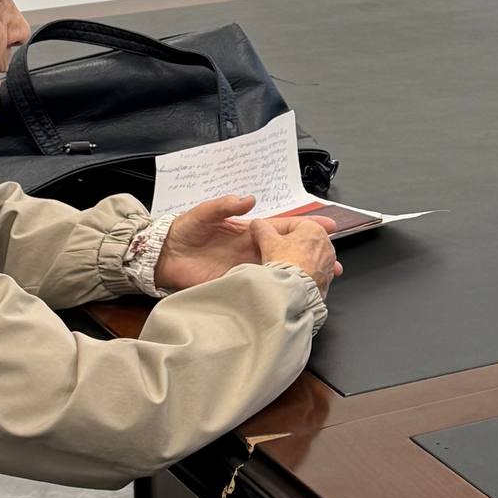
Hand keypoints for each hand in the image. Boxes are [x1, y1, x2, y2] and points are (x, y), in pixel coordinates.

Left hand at [157, 196, 337, 292]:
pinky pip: (260, 289)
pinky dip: (276, 293)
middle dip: (311, 256)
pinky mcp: (235, 285)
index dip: (305, 226)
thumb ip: (225, 206)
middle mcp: (251, 251)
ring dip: (299, 277)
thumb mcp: (203, 213)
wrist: (163, 257)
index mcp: (247, 231)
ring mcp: (244, 269)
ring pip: (278, 273)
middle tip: (335, 262)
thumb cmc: (182, 231)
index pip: (282, 228)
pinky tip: (292, 297)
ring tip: (323, 282)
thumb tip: (249, 200)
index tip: (328, 226)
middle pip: (287, 254)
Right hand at [256, 213, 341, 295]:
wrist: (293, 291)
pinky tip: (293, 277)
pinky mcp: (326, 280)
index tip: (268, 236)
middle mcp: (326, 245)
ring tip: (283, 266)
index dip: (277, 230)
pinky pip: (314, 273)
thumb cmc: (285, 265)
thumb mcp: (268, 241)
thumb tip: (258, 225)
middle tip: (275, 251)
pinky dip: (304, 274)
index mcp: (314, 229)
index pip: (294, 224)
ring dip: (298, 260)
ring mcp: (328, 263)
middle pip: (303, 241)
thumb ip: (262, 229)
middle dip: (289, 246)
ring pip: (309, 257)